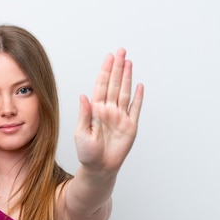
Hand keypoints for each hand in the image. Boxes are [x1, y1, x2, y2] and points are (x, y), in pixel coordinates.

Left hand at [74, 48, 143, 174]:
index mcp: (96, 110)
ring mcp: (120, 117)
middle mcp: (109, 110)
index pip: (102, 86)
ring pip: (125, 93)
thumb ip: (84, 114)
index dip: (106, 71)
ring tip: (129, 62)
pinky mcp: (130, 126)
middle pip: (115, 85)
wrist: (99, 168)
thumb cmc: (87, 153)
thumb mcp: (81, 133)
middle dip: (118, 68)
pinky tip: (139, 85)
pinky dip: (138, 97)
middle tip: (121, 51)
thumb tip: (84, 96)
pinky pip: (135, 109)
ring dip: (127, 77)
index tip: (109, 57)